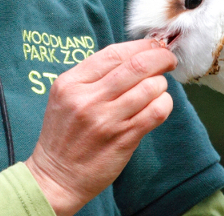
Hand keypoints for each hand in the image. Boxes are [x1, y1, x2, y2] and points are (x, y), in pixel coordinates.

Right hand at [25, 39, 176, 215]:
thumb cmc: (64, 134)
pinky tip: (160, 104)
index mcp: (71, 83)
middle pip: (136, 65)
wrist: (55, 177)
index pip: (114, 53)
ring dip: (161, 84)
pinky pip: (156, 112)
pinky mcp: (123, 139)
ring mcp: (106, 120)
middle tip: (168, 60)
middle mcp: (88, 99)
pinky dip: (164, 103)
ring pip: (150, 87)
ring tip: (158, 89)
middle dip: (160, 57)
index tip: (154, 46)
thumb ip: (93, 76)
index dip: (141, 46)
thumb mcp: (66, 96)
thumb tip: (134, 54)